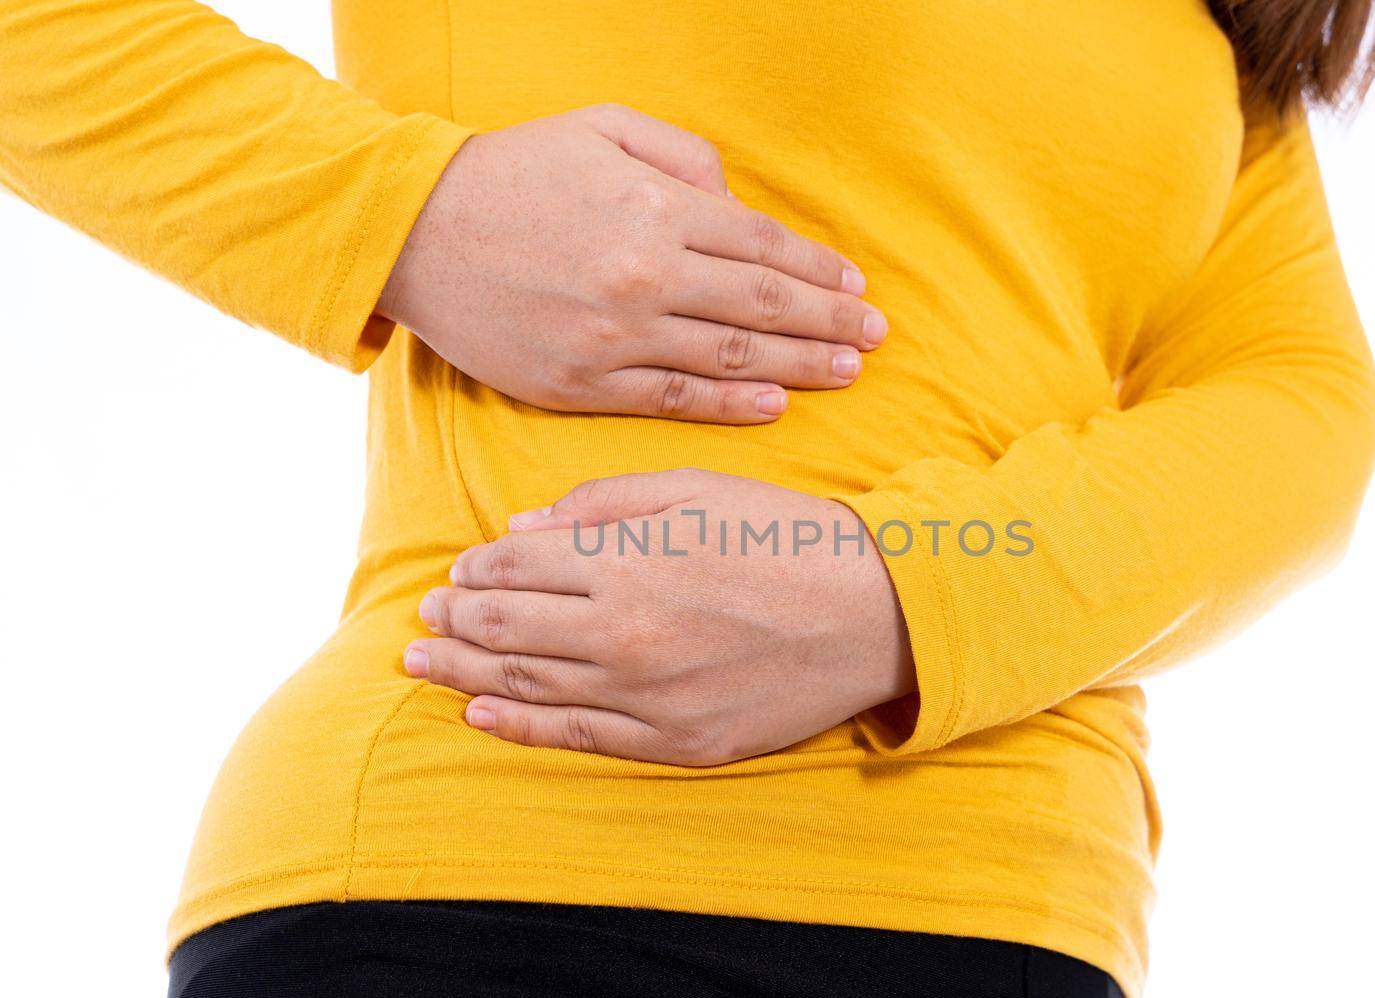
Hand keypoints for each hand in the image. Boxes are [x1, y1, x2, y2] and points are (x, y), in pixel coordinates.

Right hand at [377, 104, 886, 422]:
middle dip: (830, 322)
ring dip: (799, 367)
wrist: (413, 234)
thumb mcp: (601, 130)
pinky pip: (673, 399)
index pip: (762, 246)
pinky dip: (731, 403)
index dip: (818, 270)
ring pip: (731, 357)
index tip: (856, 286)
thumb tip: (737, 204)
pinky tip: (776, 405)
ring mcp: (613, 338)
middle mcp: (644, 277)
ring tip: (847, 372)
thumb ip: (683, 159)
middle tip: (876, 338)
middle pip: (763, 307)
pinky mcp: (581, 385)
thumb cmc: (513, 173)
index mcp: (654, 211)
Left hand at [402, 469, 914, 764]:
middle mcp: (622, 632)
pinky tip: (481, 714)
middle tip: (425, 618)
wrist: (876, 614)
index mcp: (626, 561)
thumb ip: (602, 506)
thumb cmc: (788, 538)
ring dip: (464, 673)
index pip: (516, 567)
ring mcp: (647, 694)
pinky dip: (519, 726)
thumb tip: (521, 529)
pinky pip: (578, 736)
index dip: (476, 570)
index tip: (458, 572)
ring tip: (424, 664)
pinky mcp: (676, 741)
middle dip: (455, 621)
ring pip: (528, 685)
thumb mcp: (697, 489)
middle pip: (507, 628)